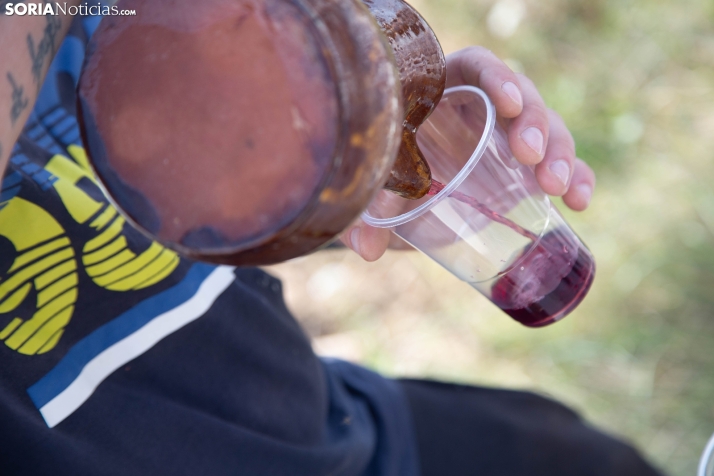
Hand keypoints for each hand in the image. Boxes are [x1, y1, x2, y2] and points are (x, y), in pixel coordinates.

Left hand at [340, 46, 595, 260]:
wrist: (398, 197)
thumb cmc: (386, 176)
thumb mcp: (378, 188)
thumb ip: (371, 211)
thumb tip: (368, 249)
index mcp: (444, 92)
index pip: (478, 67)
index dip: (498, 78)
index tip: (508, 104)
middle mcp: (482, 108)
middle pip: (522, 98)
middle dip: (534, 124)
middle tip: (531, 157)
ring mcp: (507, 137)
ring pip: (548, 130)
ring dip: (560, 154)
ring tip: (557, 189)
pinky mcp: (525, 167)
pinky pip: (560, 165)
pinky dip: (577, 179)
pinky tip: (579, 202)